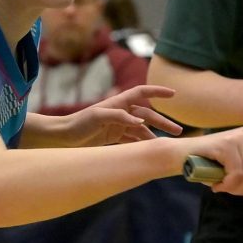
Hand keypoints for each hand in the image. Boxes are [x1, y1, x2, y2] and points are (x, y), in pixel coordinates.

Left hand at [61, 85, 183, 146]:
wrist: (63, 137)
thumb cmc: (78, 123)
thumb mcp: (97, 117)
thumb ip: (119, 117)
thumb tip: (141, 122)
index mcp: (119, 103)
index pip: (142, 92)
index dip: (158, 92)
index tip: (174, 94)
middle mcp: (121, 112)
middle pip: (147, 115)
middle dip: (163, 122)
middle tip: (178, 132)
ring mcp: (118, 125)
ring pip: (142, 129)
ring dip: (154, 136)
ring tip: (165, 145)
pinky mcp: (114, 137)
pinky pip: (132, 140)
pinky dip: (142, 144)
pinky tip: (150, 150)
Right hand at [186, 126, 242, 206]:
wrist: (179, 156)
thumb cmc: (205, 166)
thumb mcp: (233, 174)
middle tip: (231, 190)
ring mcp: (237, 138)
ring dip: (235, 189)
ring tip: (222, 186)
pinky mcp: (226, 143)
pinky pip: (236, 173)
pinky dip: (227, 184)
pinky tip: (217, 183)